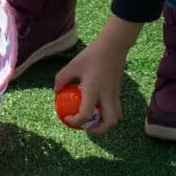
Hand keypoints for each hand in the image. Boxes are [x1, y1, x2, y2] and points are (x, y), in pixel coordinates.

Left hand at [54, 14, 141, 134]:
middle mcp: (107, 95)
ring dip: (105, 122)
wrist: (114, 44)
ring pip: (117, 117)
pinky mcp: (118, 90)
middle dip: (98, 130)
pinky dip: (108, 112)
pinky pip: (116, 108)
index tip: (67, 119)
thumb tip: (56, 92)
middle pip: (110, 123)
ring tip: (94, 119)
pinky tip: (98, 104)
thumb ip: (62, 79)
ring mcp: (115, 94)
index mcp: (94, 90)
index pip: (85, 115)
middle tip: (87, 127)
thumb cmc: (92, 54)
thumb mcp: (73, 65)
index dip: (75, 122)